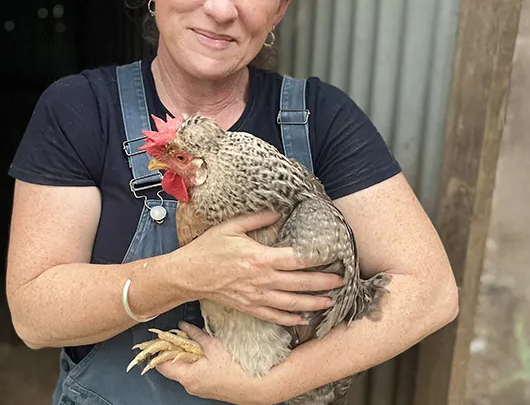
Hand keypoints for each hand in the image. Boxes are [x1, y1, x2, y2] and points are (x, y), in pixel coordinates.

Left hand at [156, 322, 273, 404]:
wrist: (257, 386)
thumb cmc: (236, 370)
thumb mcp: (213, 346)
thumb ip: (196, 335)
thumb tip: (183, 326)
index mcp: (188, 377)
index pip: (162, 365)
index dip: (159, 350)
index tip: (160, 337)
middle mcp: (190, 386)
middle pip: (172, 367)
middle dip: (175, 350)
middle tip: (180, 335)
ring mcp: (198, 388)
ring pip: (184, 369)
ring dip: (187, 355)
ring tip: (195, 342)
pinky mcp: (207, 387)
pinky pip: (195, 373)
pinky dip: (196, 362)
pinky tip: (205, 353)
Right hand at [175, 210, 343, 325]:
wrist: (188, 275)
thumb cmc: (208, 249)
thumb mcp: (231, 227)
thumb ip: (257, 218)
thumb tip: (279, 210)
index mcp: (260, 258)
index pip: (297, 260)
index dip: (317, 260)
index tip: (332, 257)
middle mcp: (262, 280)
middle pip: (300, 284)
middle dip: (323, 283)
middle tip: (341, 281)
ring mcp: (256, 297)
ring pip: (291, 303)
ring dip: (313, 303)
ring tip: (330, 301)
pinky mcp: (249, 308)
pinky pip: (274, 317)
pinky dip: (290, 319)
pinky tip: (303, 319)